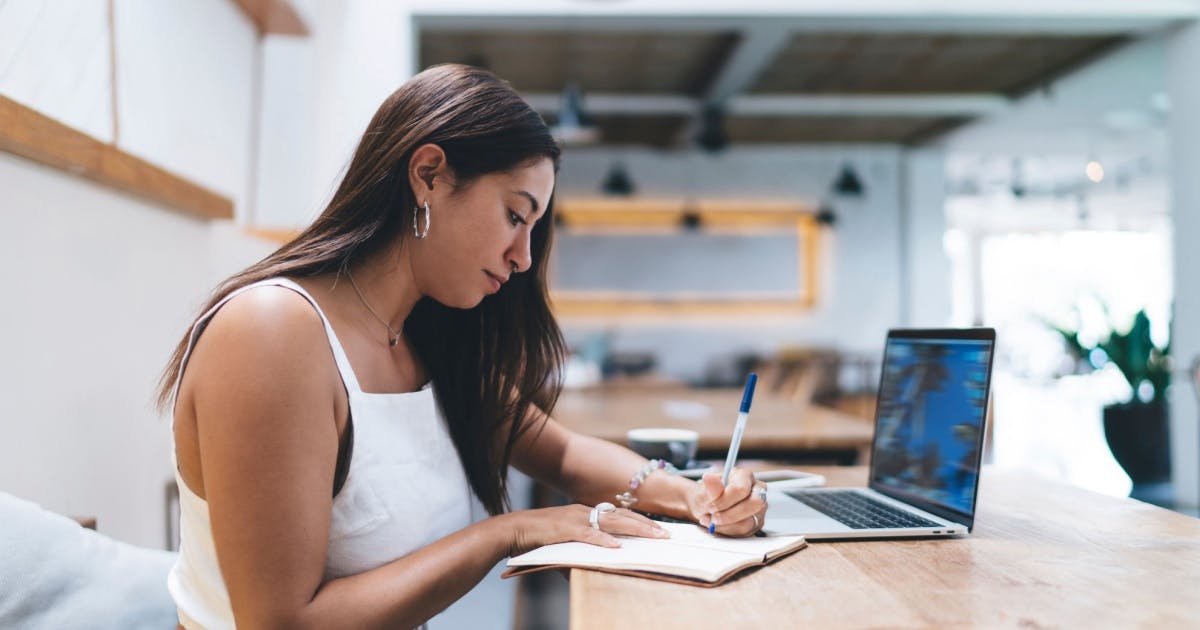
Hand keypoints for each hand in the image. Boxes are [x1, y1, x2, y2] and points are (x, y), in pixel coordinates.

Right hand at [505, 503, 669, 556]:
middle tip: (666, 534)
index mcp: (586, 513)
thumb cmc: (538, 537)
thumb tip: (599, 566)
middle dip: (646, 524)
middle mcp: (584, 511)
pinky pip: (588, 534)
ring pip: (612, 522)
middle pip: (622, 516)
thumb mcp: (566, 544)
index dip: (640, 521)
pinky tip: (617, 546)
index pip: (620, 515)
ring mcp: (575, 518)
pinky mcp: (564, 528)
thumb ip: (583, 553)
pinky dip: (603, 540)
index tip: (658, 529)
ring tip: (653, 536)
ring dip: (635, 529)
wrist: (513, 529)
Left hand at [684, 468, 766, 536]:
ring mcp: (759, 508)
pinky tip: (717, 526)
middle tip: (713, 518)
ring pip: (749, 522)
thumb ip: (709, 487)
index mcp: (744, 476)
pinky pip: (745, 532)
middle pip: (754, 504)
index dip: (725, 500)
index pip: (741, 489)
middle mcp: (757, 490)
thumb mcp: (704, 491)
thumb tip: (709, 478)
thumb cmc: (707, 496)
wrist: (706, 509)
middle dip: (729, 515)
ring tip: (711, 521)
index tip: (711, 507)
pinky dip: (728, 531)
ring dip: (725, 525)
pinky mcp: (756, 523)